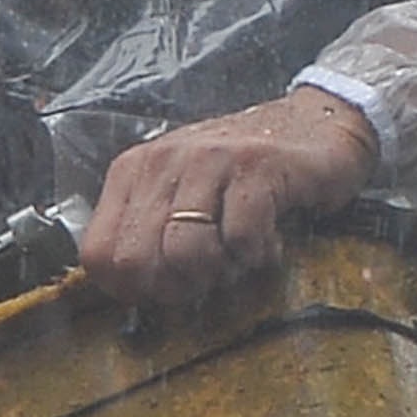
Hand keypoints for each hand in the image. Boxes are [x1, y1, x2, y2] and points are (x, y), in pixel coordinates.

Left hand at [78, 88, 373, 310]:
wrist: (319, 122)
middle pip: (136, 262)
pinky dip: (257, 255)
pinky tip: (269, 239)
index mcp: (132, 170)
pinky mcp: (257, 166)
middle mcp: (162, 160)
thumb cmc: (243, 173)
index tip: (167, 286)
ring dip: (218, 272)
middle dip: (174, 287)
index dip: (131, 288)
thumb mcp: (180, 194)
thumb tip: (131, 293)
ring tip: (240, 255)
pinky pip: (240, 239)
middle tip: (209, 276)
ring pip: (184, 252)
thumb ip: (149, 234)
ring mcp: (208, 159)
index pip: (97, 255)